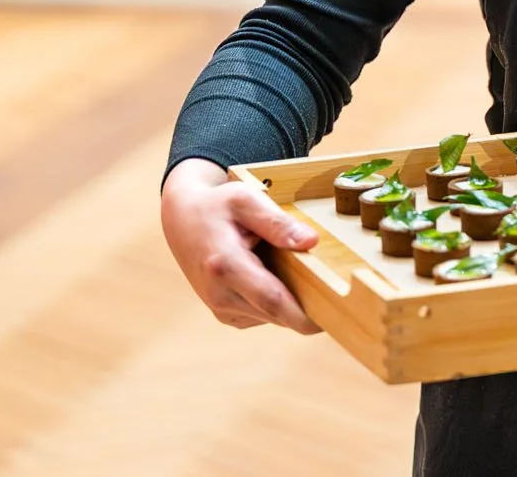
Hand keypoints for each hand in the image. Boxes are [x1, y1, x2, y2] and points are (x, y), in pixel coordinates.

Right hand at [160, 158, 321, 333]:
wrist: (181, 219)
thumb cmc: (217, 206)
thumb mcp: (246, 199)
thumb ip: (278, 222)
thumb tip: (311, 242)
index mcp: (225, 265)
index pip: (272, 301)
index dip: (303, 315)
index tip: (330, 317)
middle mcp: (219, 294)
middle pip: (275, 314)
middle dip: (306, 311)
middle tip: (335, 299)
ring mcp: (219, 307)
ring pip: (269, 318)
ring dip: (290, 304)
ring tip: (294, 272)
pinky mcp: (223, 313)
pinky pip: (260, 315)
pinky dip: (275, 303)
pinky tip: (274, 277)